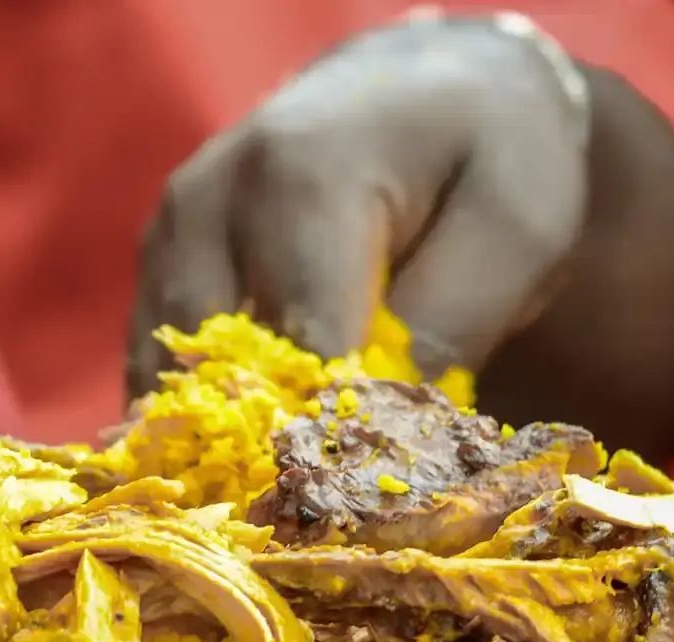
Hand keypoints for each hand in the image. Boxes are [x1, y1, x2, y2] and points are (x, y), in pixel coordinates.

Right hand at [125, 12, 673, 458]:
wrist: (427, 87)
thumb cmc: (489, 154)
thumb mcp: (518, 223)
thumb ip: (453, 320)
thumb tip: (382, 430)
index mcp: (303, 179)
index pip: (302, 346)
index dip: (335, 439)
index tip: (366, 508)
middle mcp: (211, 202)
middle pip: (217, 371)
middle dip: (268, 454)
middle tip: (319, 522)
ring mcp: (170, 233)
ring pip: (169, 384)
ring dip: (221, 448)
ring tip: (281, 502)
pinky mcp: (157, 266)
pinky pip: (156, 372)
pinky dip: (199, 423)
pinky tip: (246, 462)